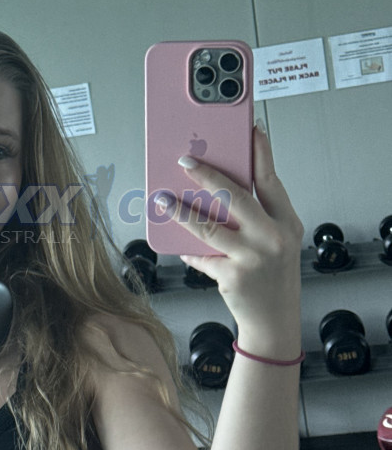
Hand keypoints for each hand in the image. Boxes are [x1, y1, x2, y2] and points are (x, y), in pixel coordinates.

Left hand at [161, 124, 303, 354]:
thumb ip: (253, 217)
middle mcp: (273, 237)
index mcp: (286, 222)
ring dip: (181, 211)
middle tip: (185, 160)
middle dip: (207, 176)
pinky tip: (178, 243)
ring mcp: (254, 257)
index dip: (260, 153)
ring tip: (162, 199)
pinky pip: (202, 256)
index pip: (270, 180)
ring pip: (209, 226)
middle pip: (236, 196)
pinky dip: (188, 250)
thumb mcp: (274, 240)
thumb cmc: (272, 275)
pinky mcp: (233, 276)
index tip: (249, 129)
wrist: (274, 320)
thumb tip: (213, 190)